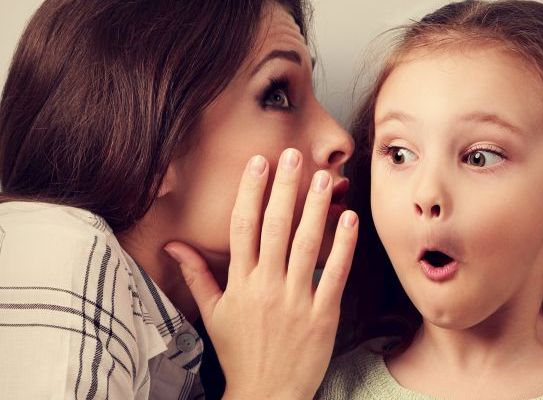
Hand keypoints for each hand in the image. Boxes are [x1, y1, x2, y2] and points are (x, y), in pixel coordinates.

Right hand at [164, 149, 357, 398]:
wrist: (266, 394)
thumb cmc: (239, 352)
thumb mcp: (212, 314)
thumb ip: (198, 275)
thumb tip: (173, 245)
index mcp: (239, 283)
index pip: (243, 227)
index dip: (251, 192)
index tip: (259, 164)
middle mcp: (265, 286)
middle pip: (275, 227)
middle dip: (284, 188)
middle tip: (294, 155)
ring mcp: (295, 300)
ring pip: (306, 244)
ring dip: (315, 208)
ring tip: (323, 178)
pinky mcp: (323, 315)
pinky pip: (334, 273)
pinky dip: (343, 245)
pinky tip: (349, 219)